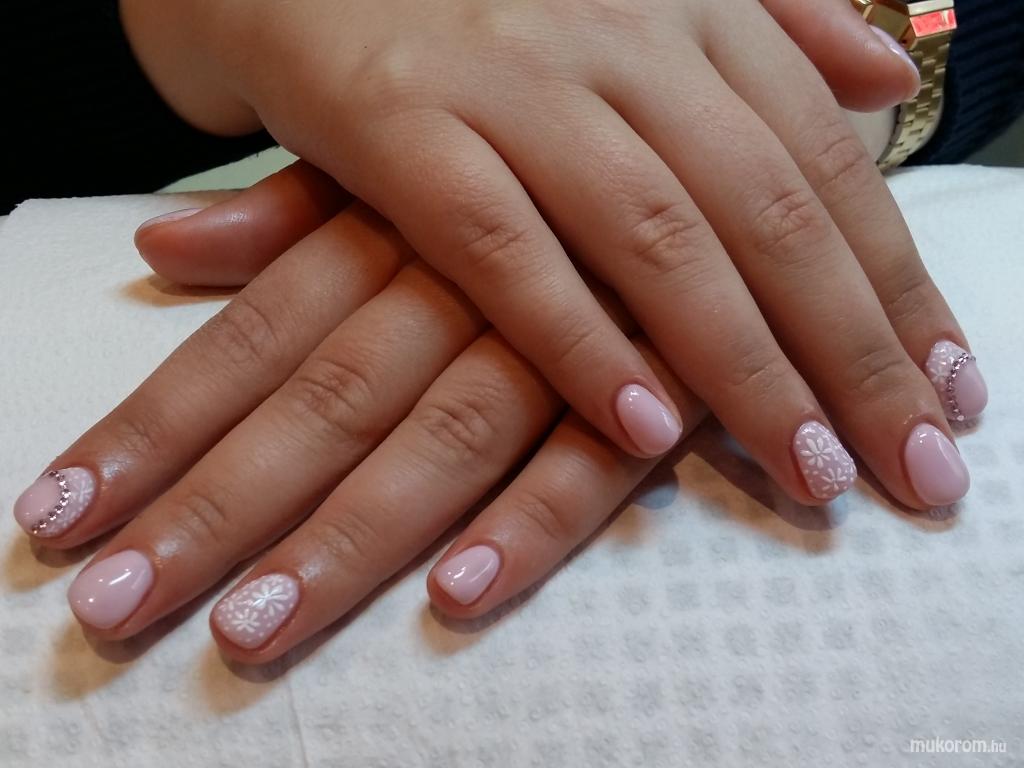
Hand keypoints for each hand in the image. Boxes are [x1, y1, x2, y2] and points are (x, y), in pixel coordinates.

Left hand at [14, 172, 708, 662]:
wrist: (715, 138)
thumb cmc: (545, 149)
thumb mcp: (414, 161)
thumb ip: (295, 210)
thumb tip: (162, 239)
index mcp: (395, 220)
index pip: (251, 336)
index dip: (153, 427)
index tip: (64, 513)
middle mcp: (461, 279)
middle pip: (323, 402)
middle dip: (217, 510)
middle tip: (116, 610)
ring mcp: (563, 332)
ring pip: (439, 438)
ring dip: (347, 539)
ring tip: (253, 632)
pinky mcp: (659, 378)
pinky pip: (591, 458)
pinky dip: (530, 521)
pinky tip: (461, 590)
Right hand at [114, 0, 984, 511]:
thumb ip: (769, 25)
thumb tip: (884, 76)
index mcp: (689, 7)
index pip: (828, 162)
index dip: (900, 283)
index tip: (951, 390)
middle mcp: (619, 38)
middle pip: (768, 212)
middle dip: (855, 351)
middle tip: (915, 468)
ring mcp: (511, 84)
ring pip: (657, 239)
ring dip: (746, 368)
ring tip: (813, 472)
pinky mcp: (405, 132)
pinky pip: (507, 253)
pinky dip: (581, 343)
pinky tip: (649, 432)